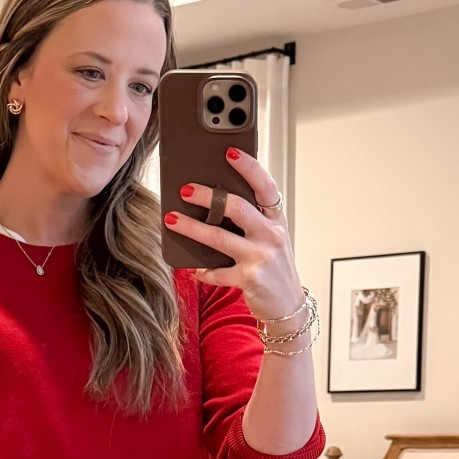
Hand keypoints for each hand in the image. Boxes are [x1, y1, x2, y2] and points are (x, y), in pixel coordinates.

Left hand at [165, 149, 303, 322]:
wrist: (287, 307)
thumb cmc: (274, 268)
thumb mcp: (270, 239)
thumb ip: (252, 221)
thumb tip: (215, 200)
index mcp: (276, 220)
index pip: (265, 186)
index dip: (248, 166)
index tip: (230, 152)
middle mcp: (271, 235)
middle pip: (236, 207)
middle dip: (208, 196)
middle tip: (185, 190)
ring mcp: (260, 257)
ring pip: (218, 237)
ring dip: (191, 227)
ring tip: (171, 219)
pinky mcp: (248, 279)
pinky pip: (216, 272)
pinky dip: (202, 270)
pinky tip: (194, 268)